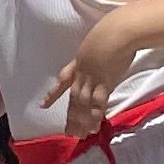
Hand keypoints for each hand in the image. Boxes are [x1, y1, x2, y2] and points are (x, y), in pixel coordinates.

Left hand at [42, 11, 149, 133]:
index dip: (53, 93)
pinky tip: (93, 128)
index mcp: (80, 60)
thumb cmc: (115, 28)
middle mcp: (82, 71)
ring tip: (78, 135)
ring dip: (80, 120)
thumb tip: (104, 53)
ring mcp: (92, 77)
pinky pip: (98, 103)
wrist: (120, 30)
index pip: (63, 78)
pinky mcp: (105, 81)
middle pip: (74, 97)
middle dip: (70, 115)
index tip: (43, 104)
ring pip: (83, 103)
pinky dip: (95, 117)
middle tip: (67, 131)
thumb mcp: (101, 38)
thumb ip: (100, 48)